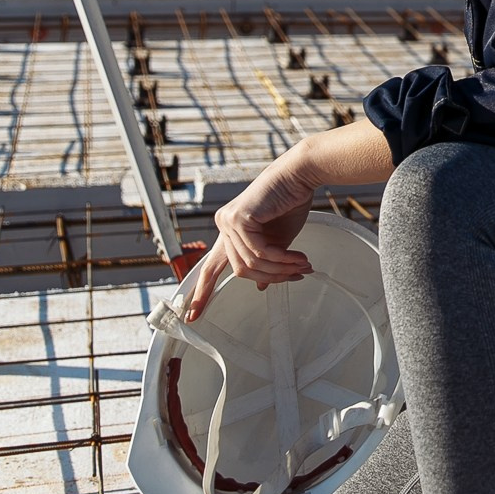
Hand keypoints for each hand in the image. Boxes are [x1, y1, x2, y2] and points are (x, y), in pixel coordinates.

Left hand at [184, 146, 317, 321]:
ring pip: (251, 263)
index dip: (201, 294)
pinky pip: (260, 251)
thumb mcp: (278, 240)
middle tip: (296, 276)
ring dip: (282, 268)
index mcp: (229, 233)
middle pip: (241, 271)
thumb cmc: (290, 203)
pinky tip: (298, 258)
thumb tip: (260, 287)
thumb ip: (266, 261)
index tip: (192, 317)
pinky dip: (282, 258)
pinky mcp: (239, 217)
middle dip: (272, 277)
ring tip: (302, 266)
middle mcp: (223, 227)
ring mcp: (228, 221)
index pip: (209, 268)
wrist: (299, 176)